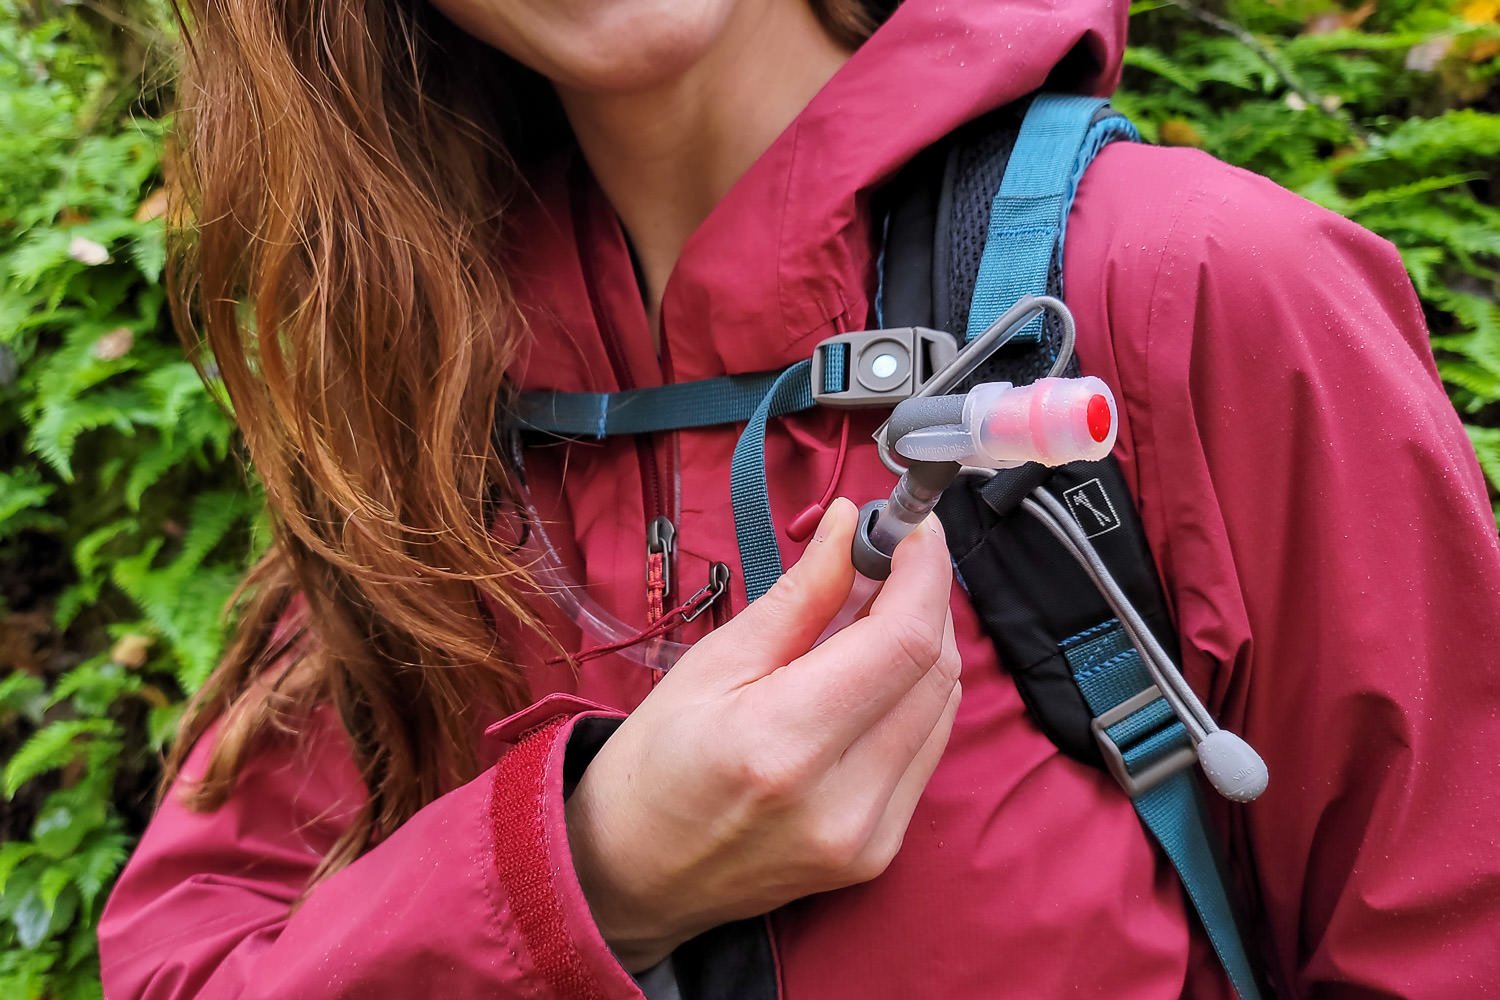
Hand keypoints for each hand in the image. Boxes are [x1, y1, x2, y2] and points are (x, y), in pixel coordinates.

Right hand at [565, 498, 961, 970]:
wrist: (633, 875)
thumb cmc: (655, 762)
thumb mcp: (712, 664)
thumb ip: (798, 597)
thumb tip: (847, 526)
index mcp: (784, 741)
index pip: (902, 641)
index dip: (925, 573)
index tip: (917, 526)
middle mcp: (841, 798)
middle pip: (934, 671)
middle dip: (925, 598)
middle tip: (892, 556)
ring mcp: (868, 835)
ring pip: (943, 708)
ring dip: (924, 644)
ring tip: (876, 609)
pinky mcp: (879, 852)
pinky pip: (927, 750)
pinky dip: (914, 696)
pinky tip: (875, 673)